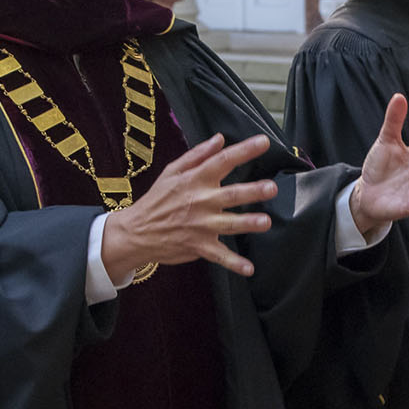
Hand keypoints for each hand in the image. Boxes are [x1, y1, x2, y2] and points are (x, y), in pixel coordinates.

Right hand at [102, 134, 279, 280]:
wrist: (136, 232)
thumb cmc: (157, 199)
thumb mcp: (172, 171)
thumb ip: (198, 155)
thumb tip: (220, 139)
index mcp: (195, 180)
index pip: (223, 161)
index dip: (244, 150)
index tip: (263, 142)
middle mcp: (201, 201)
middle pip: (231, 194)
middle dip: (252, 191)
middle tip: (271, 187)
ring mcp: (201, 225)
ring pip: (229, 224)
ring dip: (248, 223)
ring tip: (266, 222)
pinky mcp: (199, 246)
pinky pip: (219, 256)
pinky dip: (233, 264)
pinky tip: (249, 269)